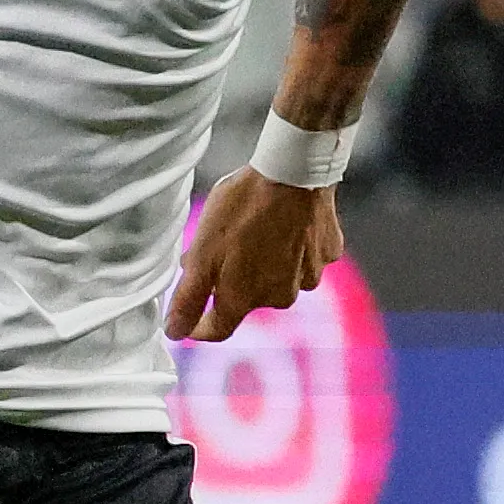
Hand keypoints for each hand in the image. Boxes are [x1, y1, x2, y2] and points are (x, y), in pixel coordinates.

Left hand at [167, 168, 341, 342]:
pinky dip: (293, 246)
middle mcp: (279, 297)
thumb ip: (187, 298)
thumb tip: (175, 333)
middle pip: (248, 299)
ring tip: (255, 228)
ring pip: (279, 277)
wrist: (294, 171)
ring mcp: (309, 276)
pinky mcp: (327, 253)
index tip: (188, 315)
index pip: (217, 329)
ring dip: (264, 263)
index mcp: (244, 299)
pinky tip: (285, 222)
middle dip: (231, 280)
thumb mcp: (202, 252)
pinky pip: (305, 257)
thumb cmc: (244, 208)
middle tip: (220, 247)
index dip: (198, 325)